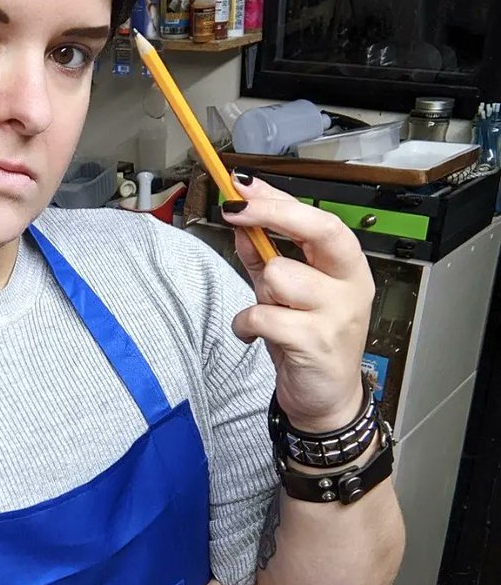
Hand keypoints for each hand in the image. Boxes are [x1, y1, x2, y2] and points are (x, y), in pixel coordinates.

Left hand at [222, 174, 374, 431]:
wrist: (326, 397)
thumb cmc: (308, 337)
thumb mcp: (285, 291)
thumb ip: (264, 254)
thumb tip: (242, 218)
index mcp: (346, 265)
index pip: (318, 219)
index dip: (277, 200)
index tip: (241, 187)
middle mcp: (350, 284)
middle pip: (319, 230)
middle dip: (272, 214)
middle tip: (234, 210)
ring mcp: (337, 313)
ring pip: (279, 276)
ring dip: (261, 293)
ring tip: (269, 312)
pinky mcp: (315, 343)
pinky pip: (262, 315)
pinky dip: (246, 324)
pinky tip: (254, 334)